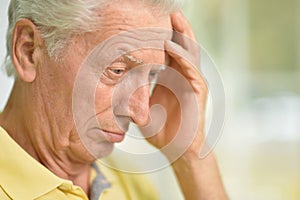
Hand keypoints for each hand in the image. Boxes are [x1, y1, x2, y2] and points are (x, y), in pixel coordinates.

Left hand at [141, 12, 206, 160]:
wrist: (176, 148)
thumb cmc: (161, 128)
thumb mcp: (143, 105)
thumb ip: (135, 92)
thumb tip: (117, 82)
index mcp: (171, 77)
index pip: (168, 50)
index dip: (162, 34)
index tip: (151, 20)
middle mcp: (183, 76)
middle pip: (182, 46)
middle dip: (176, 28)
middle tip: (168, 11)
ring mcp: (192, 82)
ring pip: (190, 53)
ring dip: (183, 35)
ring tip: (175, 18)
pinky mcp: (198, 92)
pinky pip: (192, 70)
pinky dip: (183, 57)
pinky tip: (172, 47)